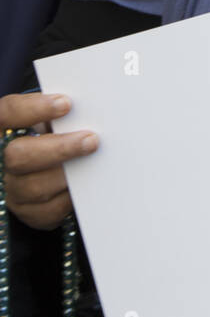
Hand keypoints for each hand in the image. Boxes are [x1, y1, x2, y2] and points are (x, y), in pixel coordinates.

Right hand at [0, 92, 97, 230]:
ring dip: (67, 175)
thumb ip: (58, 116)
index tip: (66, 104)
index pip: (9, 113)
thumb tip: (87, 110)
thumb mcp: (47, 120)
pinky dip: (69, 197)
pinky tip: (84, 185)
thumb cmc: (49, 136)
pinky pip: (48, 210)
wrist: (43, 170)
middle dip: (59, 148)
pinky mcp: (27, 212)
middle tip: (91, 140)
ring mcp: (10, 188)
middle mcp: (0, 159)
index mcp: (2, 128)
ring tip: (92, 161)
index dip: (35, 108)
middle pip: (18, 155)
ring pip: (34, 186)